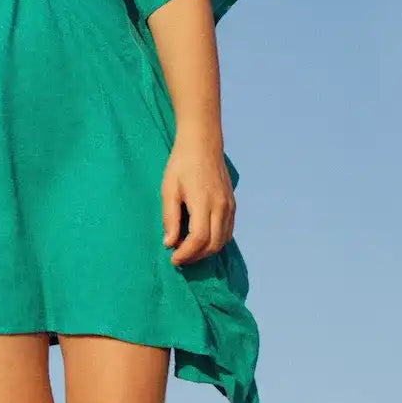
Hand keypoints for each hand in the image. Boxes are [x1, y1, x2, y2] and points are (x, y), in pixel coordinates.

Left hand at [161, 131, 235, 266]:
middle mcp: (221, 207)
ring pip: (223, 240)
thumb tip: (169, 243)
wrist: (203, 143)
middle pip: (214, 245)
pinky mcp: (232, 204)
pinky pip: (228, 231)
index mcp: (203, 203)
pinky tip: (202, 239)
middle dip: (196, 256)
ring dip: (207, 250)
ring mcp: (229, 206)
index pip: (199, 239)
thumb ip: (169, 217)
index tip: (173, 259)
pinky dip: (216, 241)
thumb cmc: (181, 164)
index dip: (186, 254)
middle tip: (179, 258)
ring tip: (188, 250)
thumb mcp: (169, 189)